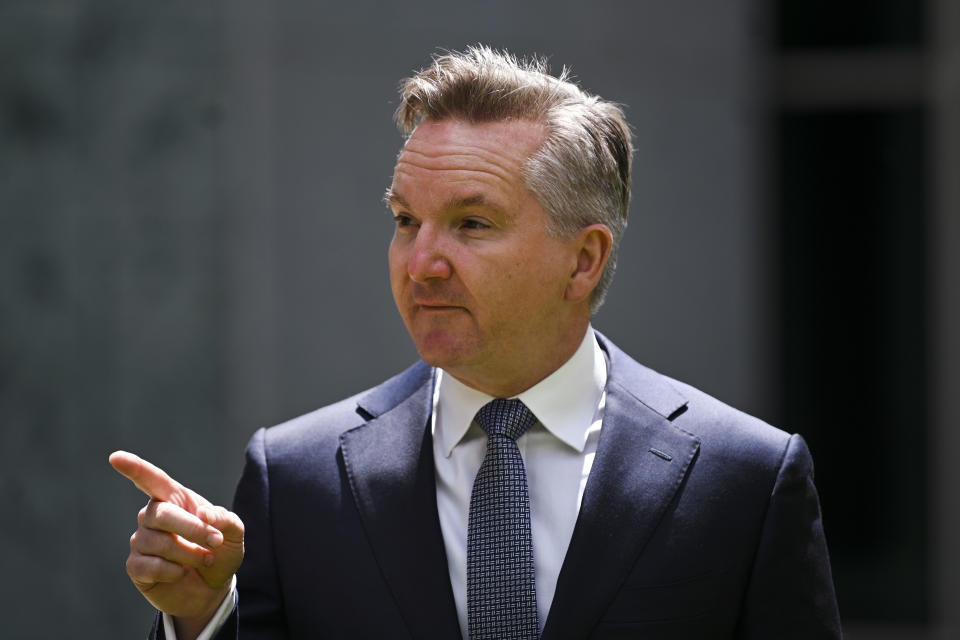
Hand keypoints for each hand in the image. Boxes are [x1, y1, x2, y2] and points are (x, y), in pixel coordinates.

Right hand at [110, 451, 243, 632]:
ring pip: (158, 542)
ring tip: (204, 560)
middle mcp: (153, 516)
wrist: (212, 588)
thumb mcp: (234, 535)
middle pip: (161, 514)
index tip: (115, 457)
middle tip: (216, 542)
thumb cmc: (219, 552)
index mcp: (175, 499)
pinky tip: (181, 572)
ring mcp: (142, 540)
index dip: (134, 468)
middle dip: (193, 529)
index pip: (151, 479)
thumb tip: (203, 513)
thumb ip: (226, 520)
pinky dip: (172, 571)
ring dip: (189, 554)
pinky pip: (148, 565)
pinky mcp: (135, 566)